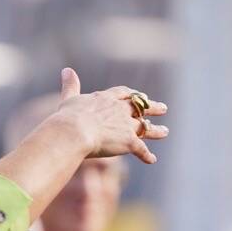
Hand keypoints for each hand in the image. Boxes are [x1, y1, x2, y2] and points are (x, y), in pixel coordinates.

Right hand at [51, 68, 167, 164]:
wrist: (74, 132)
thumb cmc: (68, 117)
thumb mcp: (69, 98)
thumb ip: (70, 85)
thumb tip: (66, 70)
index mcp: (106, 99)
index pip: (124, 94)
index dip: (132, 95)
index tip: (140, 95)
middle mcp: (120, 110)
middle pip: (140, 107)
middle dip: (152, 108)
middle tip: (163, 108)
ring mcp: (126, 126)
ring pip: (145, 127)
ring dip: (156, 130)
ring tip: (165, 131)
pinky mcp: (129, 142)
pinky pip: (141, 150)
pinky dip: (146, 155)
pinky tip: (152, 159)